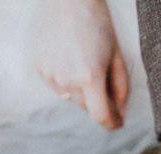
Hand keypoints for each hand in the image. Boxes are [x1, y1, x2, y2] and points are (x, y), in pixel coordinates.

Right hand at [34, 0, 128, 129]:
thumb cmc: (97, 23)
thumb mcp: (117, 55)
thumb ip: (120, 88)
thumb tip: (119, 113)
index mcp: (91, 77)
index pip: (100, 117)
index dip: (111, 123)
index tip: (117, 123)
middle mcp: (68, 81)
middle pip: (86, 107)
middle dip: (97, 100)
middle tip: (103, 78)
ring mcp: (51, 76)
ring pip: (70, 97)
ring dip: (80, 89)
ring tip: (83, 61)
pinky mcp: (40, 69)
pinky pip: (56, 85)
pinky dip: (65, 79)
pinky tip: (69, 57)